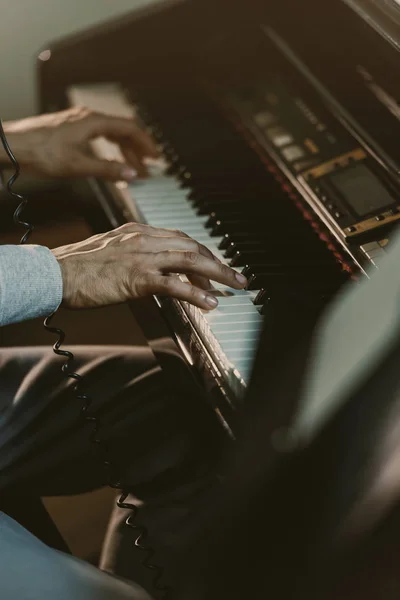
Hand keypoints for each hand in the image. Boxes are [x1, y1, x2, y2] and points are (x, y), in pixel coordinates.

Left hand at [3, 107, 157, 179]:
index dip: (146, 144)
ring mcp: (79, 123)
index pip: (130, 129)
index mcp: (94, 122)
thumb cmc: (39, 151)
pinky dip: (110, 149)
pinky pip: (99, 136)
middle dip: (138, 149)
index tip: (156, 158)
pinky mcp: (71, 130)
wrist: (11, 146)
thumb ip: (108, 170)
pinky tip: (110, 161)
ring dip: (124, 150)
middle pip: (123, 130)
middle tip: (148, 165)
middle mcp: (88, 118)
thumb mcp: (78, 165)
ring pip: (111, 134)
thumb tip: (130, 175)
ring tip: (132, 168)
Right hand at [52, 223, 246, 310]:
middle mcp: (143, 239)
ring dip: (218, 273)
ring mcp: (142, 257)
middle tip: (233, 277)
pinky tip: (210, 302)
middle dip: (217, 262)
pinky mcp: (137, 278)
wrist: (56, 273)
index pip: (180, 238)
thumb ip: (134, 254)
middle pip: (191, 245)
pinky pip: (174, 285)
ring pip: (190, 260)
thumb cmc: (78, 266)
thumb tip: (152, 269)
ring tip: (235, 285)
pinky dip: (196, 293)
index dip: (201, 252)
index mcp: (137, 231)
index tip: (213, 266)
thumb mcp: (110, 250)